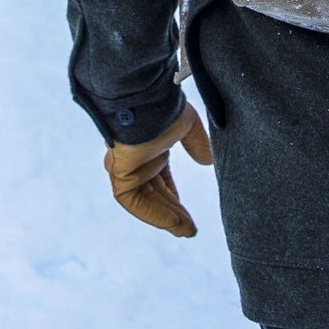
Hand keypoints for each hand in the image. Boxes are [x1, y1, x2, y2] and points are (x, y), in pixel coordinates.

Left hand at [104, 101, 212, 237]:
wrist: (148, 98)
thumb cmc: (166, 106)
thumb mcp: (187, 126)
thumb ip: (197, 144)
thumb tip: (208, 161)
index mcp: (150, 148)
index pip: (160, 180)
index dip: (173, 198)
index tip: (187, 215)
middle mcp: (136, 160)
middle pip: (153, 194)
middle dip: (172, 213)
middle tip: (190, 230)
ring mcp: (126, 167)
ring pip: (145, 200)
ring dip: (165, 217)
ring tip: (186, 231)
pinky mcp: (119, 173)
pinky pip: (134, 202)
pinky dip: (154, 213)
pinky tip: (173, 223)